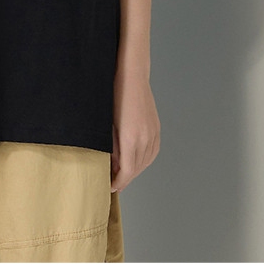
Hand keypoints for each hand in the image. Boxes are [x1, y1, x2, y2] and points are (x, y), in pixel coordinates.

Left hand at [110, 72, 159, 192]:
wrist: (131, 77)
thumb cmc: (114, 96)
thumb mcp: (107, 124)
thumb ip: (110, 147)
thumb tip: (111, 164)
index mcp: (130, 139)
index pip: (126, 172)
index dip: (118, 183)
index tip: (109, 187)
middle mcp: (145, 139)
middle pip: (136, 170)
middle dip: (124, 179)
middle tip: (113, 183)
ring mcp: (153, 134)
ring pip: (145, 162)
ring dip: (134, 171)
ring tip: (121, 173)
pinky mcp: (156, 129)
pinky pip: (152, 152)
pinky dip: (144, 160)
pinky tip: (135, 161)